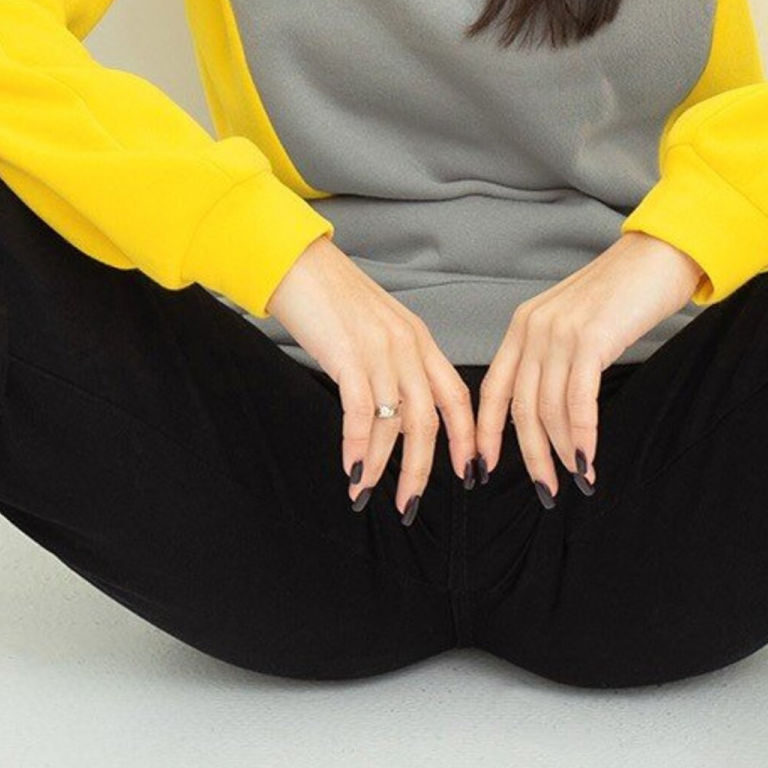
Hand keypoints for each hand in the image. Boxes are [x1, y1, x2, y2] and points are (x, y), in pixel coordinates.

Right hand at [266, 238, 478, 518]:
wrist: (296, 262)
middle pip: (429, 421)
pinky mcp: (349, 355)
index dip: (467, 438)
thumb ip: (394, 361)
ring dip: (381, 465)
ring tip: (365, 493)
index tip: (471, 472)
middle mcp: (408, 346)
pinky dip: (357, 446)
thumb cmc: (330, 296)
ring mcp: (380, 350)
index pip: (457, 397)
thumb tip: (393, 410)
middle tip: (409, 504)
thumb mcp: (377, 327)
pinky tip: (352, 470)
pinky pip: (360, 412)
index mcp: (420, 340)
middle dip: (421, 469)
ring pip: (394, 423)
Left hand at [475, 232, 705, 503]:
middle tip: (545, 491)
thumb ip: (555, 356)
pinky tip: (587, 460)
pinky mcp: (590, 339)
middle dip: (531, 456)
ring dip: (562, 453)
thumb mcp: (575, 323)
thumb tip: (550, 409)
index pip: (492, 389)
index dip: (486, 433)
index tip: (483, 468)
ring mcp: (559, 333)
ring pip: (549, 409)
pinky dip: (582, 436)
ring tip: (576, 480)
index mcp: (523, 326)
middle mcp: (533, 329)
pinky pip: (578, 401)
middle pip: (519, 408)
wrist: (659, 254)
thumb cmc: (624, 293)